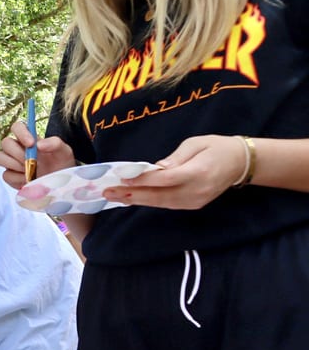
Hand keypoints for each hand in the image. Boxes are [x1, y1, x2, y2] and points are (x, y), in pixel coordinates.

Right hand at [0, 121, 77, 188]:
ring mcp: (11, 162)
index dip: (21, 133)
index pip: (17, 127)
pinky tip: (29, 180)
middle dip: (18, 152)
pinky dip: (18, 179)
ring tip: (30, 171)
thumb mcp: (64, 151)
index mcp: (29, 138)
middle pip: (5, 143)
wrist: (61, 182)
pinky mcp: (10, 177)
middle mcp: (17, 148)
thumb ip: (55, 143)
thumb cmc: (61, 163)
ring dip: (14, 165)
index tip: (31, 143)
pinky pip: (6, 175)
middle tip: (32, 161)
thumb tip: (39, 144)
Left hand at [108, 135, 248, 209]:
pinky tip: (132, 198)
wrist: (240, 163)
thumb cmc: (216, 147)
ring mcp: (195, 201)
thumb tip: (155, 168)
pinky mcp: (193, 205)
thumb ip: (175, 158)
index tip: (123, 178)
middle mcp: (196, 191)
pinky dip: (148, 201)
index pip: (166, 179)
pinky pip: (167, 204)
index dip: (143, 180)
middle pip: (159, 196)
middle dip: (131, 194)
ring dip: (136, 200)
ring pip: (161, 203)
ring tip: (114, 196)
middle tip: (108, 192)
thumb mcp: (195, 144)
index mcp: (198, 172)